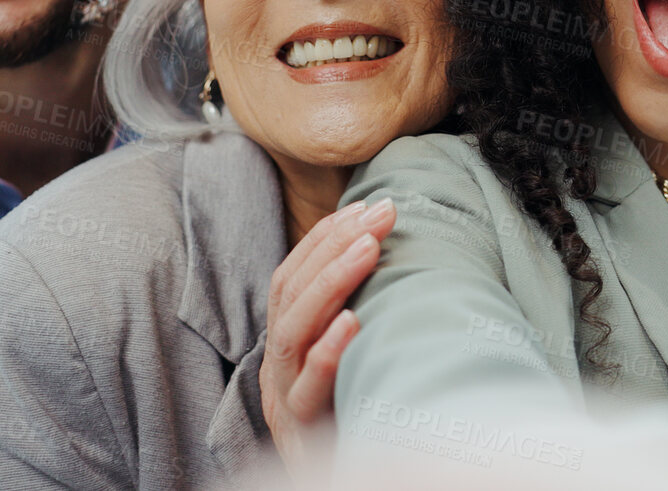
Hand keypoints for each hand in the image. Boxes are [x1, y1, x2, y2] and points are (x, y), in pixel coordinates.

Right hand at [260, 197, 396, 474]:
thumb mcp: (352, 358)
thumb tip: (390, 254)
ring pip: (290, 334)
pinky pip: (306, 392)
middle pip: (290, 295)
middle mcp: (277, 368)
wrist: (345, 479)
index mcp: (285, 344)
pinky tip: (355, 323)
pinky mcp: (302, 432)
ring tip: (369, 248)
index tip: (367, 205)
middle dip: (334, 247)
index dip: (324, 238)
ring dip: (330, 284)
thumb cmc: (354, 413)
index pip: (290, 277)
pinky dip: (328, 353)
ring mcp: (284, 400)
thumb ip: (357, 313)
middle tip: (382, 212)